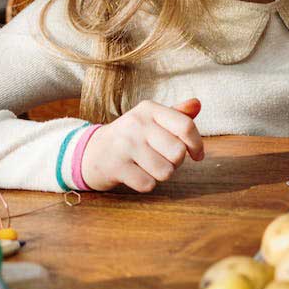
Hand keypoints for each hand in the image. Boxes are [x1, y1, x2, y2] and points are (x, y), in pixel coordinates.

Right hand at [81, 98, 203, 191]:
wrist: (91, 151)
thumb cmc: (131, 136)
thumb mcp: (152, 120)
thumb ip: (177, 114)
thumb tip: (197, 104)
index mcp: (149, 109)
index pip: (186, 126)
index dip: (197, 144)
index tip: (197, 155)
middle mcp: (136, 123)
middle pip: (178, 152)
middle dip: (176, 162)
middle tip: (162, 159)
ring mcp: (124, 145)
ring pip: (165, 171)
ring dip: (161, 174)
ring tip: (147, 165)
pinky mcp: (115, 166)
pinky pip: (148, 184)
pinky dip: (145, 184)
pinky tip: (135, 174)